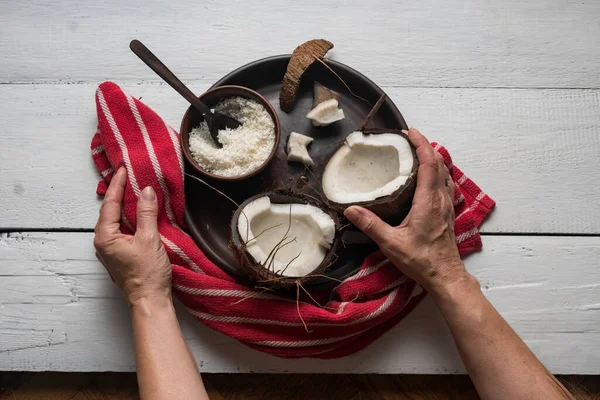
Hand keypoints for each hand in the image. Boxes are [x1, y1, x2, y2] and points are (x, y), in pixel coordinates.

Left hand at [94, 167, 171, 305]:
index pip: (110, 204)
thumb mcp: (149, 239)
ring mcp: (111, 249)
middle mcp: (103, 242)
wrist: (150, 300)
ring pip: (116, 220)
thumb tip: (146, 191)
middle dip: (118, 192)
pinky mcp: (120, 253)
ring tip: (133, 188)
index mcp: (105, 237)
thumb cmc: (147, 274)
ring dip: (124, 205)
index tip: (123, 169)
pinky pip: (122, 229)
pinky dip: (129, 217)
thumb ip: (147, 213)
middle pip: (109, 211)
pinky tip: (139, 211)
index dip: (117, 185)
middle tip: (126, 174)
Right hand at [344, 128, 470, 292]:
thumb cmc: (421, 260)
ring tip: (415, 154)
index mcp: (428, 201)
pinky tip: (425, 178)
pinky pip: (444, 184)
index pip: (429, 163)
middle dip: (425, 147)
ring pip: (444, 173)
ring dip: (432, 159)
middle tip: (407, 140)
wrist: (445, 276)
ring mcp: (446, 205)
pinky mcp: (447, 213)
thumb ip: (371, 225)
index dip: (421, 144)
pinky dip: (436, 173)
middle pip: (439, 163)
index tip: (410, 132)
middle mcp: (440, 199)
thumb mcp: (391, 243)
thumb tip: (351, 210)